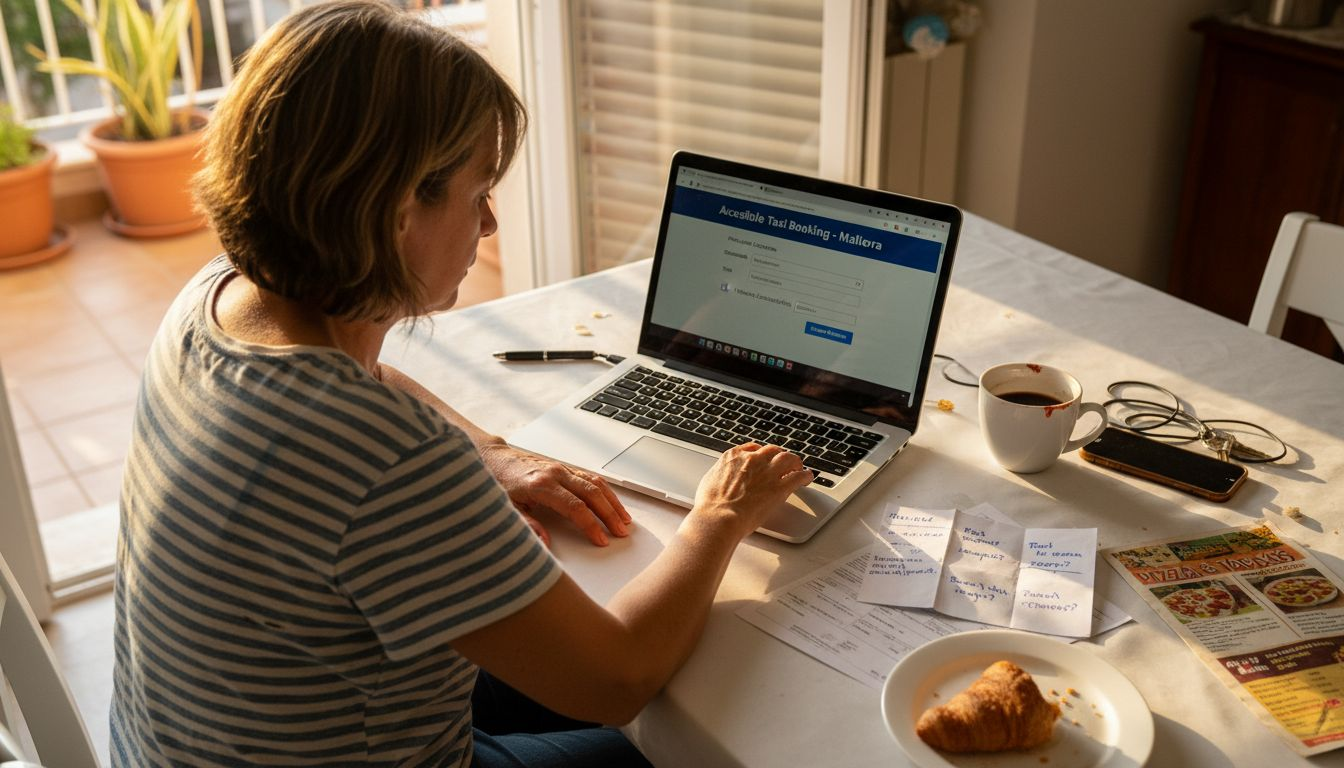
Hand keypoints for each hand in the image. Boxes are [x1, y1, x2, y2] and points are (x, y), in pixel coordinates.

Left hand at [478, 444, 630, 545]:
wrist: (492, 458)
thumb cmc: (496, 483)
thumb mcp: (506, 509)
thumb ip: (527, 527)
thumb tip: (546, 544)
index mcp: (541, 486)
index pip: (575, 507)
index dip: (591, 525)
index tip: (601, 539)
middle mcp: (554, 474)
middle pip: (591, 494)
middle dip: (609, 514)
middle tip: (621, 532)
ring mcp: (561, 469)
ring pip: (595, 484)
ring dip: (612, 502)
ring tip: (624, 520)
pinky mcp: (563, 468)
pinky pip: (590, 478)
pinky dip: (605, 491)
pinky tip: (612, 502)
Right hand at [692, 443, 812, 538]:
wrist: (718, 517)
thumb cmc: (710, 505)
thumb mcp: (710, 480)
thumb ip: (721, 474)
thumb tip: (722, 477)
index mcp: (734, 456)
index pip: (753, 448)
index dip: (762, 454)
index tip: (765, 458)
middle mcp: (753, 460)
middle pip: (773, 450)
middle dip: (779, 455)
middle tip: (784, 462)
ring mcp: (767, 472)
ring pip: (788, 458)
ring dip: (795, 462)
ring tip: (798, 468)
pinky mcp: (779, 488)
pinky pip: (799, 476)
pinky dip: (805, 476)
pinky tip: (807, 478)